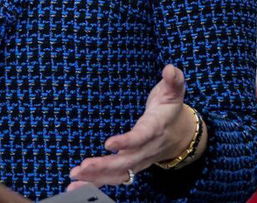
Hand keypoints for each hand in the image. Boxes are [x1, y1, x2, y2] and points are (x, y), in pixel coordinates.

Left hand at [67, 64, 196, 188]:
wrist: (182, 134)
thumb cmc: (170, 108)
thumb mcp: (174, 91)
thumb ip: (173, 80)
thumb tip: (169, 69)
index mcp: (155, 129)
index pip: (141, 137)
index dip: (127, 142)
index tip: (109, 144)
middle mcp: (147, 149)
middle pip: (126, 162)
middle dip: (104, 166)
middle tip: (82, 166)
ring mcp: (139, 161)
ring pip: (119, 174)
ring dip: (96, 178)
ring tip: (75, 177)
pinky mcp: (131, 167)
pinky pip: (114, 179)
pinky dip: (96, 184)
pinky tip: (75, 187)